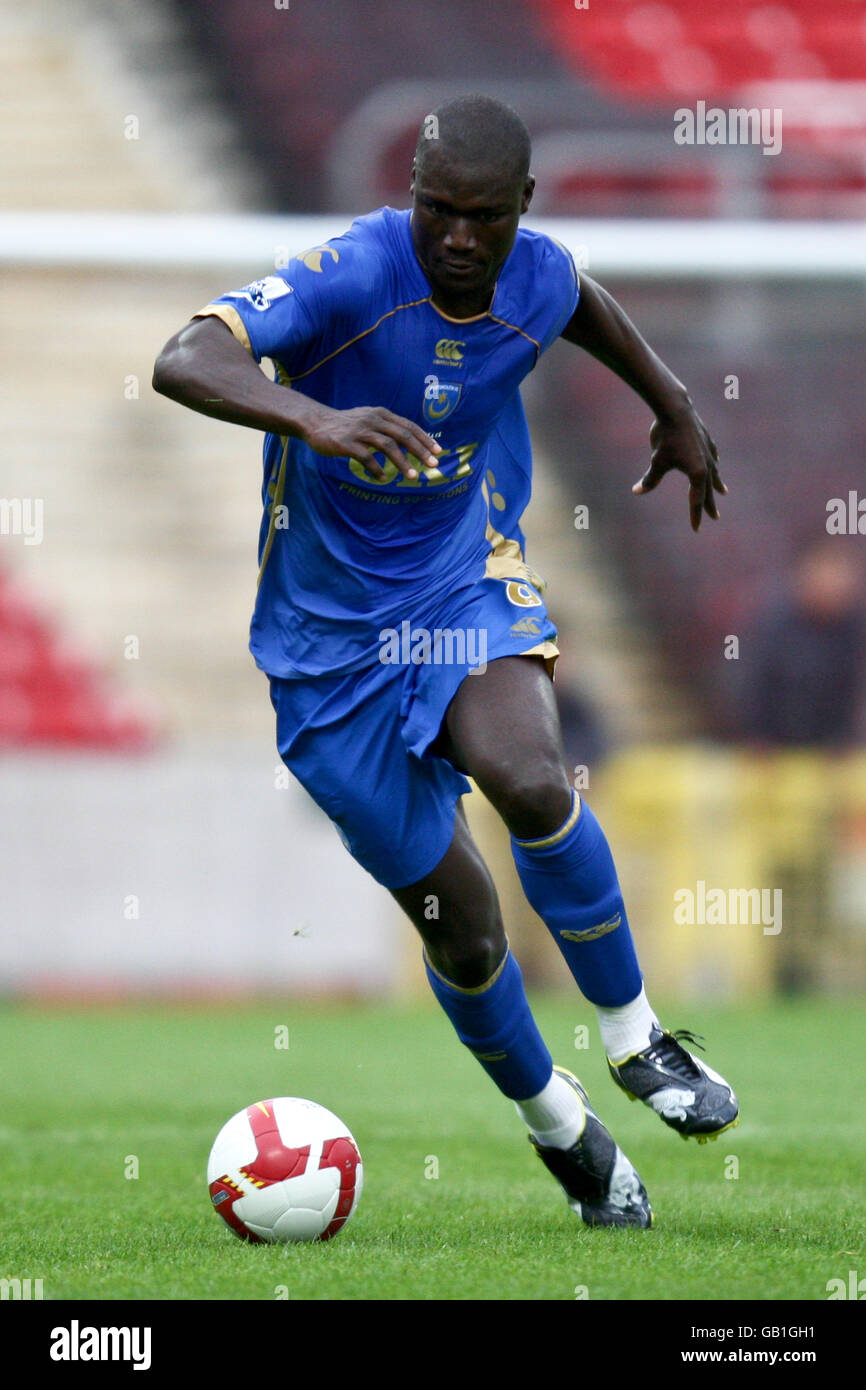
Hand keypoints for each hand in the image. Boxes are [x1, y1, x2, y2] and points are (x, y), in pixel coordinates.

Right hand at [297, 403, 441, 480]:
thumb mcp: (368, 419)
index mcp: (381, 414)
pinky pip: (366, 458)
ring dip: (402, 463)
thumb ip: (386, 427)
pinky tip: (383, 478)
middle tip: (433, 465)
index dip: (424, 439)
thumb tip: (408, 440)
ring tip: (413, 477)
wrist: (315, 422)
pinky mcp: (346, 443)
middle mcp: (373, 420)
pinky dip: (377, 469)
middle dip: (420, 451)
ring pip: (387, 446)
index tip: (438, 452)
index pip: (408, 426)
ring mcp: (360, 431)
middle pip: (402, 435)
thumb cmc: (345, 424)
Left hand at [632, 408, 726, 531]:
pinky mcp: (707, 441)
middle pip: (708, 490)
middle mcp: (707, 465)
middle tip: (715, 518)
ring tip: (723, 492)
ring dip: (717, 484)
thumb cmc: (665, 437)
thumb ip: (650, 479)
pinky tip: (716, 463)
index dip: (695, 516)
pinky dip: (714, 464)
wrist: (676, 410)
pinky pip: (713, 457)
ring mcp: (710, 452)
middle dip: (710, 505)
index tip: (696, 529)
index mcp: (697, 474)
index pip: (696, 501)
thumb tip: (637, 491)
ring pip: (714, 473)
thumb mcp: (657, 461)